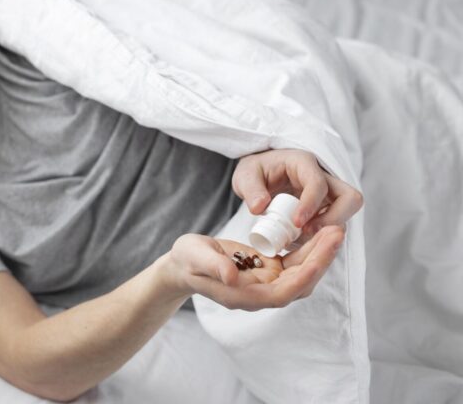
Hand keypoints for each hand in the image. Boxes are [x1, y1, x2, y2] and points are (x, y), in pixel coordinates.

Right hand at [164, 226, 343, 310]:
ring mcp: (267, 281)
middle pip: (300, 283)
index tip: (318, 258)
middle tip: (337, 232)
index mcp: (244, 296)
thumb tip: (231, 276)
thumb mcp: (195, 257)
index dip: (302, 278)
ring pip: (302, 272)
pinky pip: (296, 261)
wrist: (187, 262)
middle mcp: (261, 292)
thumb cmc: (188, 260)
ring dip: (320, 252)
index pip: (282, 293)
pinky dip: (310, 247)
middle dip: (320, 260)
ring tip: (335, 229)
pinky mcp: (270, 268)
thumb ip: (213, 266)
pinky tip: (320, 230)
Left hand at [232, 149, 362, 241]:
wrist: (260, 175)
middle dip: (334, 218)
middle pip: (350, 197)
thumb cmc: (255, 171)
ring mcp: (329, 194)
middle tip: (306, 232)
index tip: (296, 223)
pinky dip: (321, 234)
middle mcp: (323, 177)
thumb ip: (250, 189)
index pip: (318, 183)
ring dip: (329, 228)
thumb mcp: (245, 175)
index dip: (311, 204)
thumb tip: (259, 208)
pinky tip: (299, 240)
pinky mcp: (326, 208)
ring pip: (347, 212)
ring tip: (301, 237)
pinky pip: (334, 223)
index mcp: (303, 164)